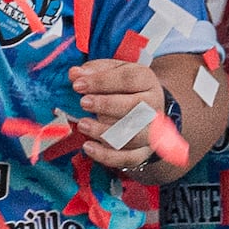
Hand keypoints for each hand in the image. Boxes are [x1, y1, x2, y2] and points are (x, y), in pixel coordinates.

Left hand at [70, 51, 194, 168]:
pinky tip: (88, 147)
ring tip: (82, 125)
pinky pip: (129, 158)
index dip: (102, 82)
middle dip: (106, 105)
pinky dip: (107, 156)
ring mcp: (152, 131)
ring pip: (132, 135)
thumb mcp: (111, 71)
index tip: (78, 85)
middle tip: (83, 103)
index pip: (128, 79)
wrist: (146, 108)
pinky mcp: (144, 151)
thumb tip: (74, 74)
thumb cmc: (123, 88)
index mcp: (146, 81)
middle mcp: (154, 106)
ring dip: (104, 132)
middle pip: (135, 107)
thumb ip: (93, 71)